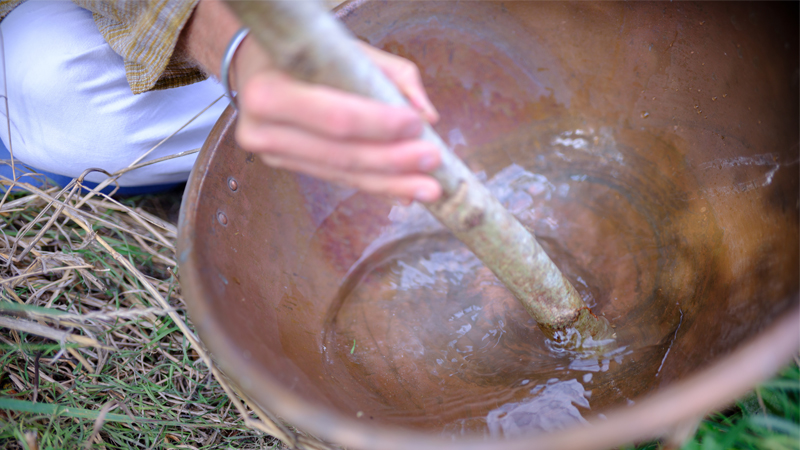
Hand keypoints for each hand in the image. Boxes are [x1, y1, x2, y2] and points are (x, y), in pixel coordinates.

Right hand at [232, 40, 442, 203]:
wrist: (254, 68)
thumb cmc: (302, 52)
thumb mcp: (342, 48)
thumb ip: (389, 75)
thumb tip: (426, 114)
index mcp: (269, 91)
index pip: (334, 117)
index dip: (378, 125)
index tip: (416, 124)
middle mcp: (264, 130)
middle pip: (340, 154)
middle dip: (392, 160)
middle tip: (432, 161)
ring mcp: (273, 154)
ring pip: (342, 174)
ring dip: (390, 182)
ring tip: (428, 188)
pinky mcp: (288, 167)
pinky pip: (338, 179)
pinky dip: (374, 185)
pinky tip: (404, 192)